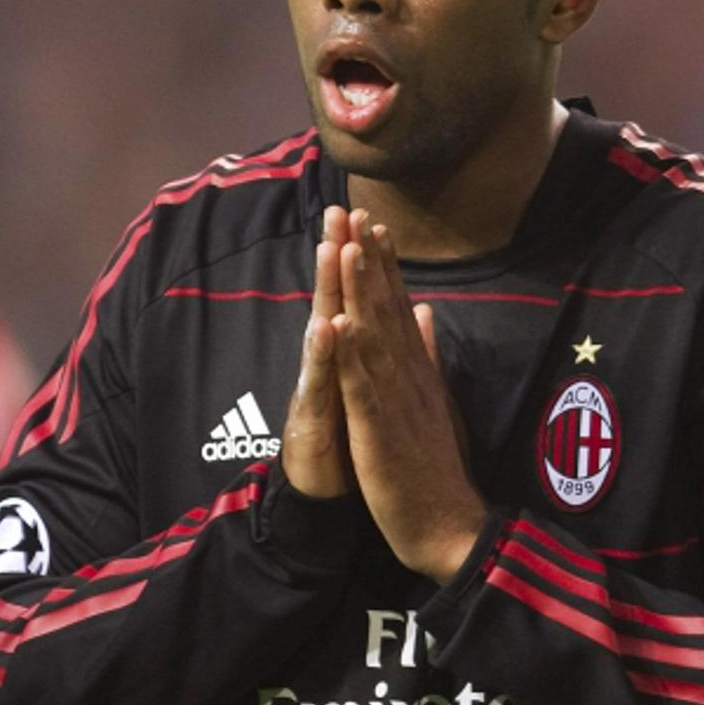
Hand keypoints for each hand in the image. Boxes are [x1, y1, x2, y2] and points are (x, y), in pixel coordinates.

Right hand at [280, 207, 351, 497]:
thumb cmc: (347, 438)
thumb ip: (377, 348)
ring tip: (331, 249)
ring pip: (321, 330)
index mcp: (349, 355)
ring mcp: (317, 385)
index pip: (357, 298)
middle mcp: (328, 362)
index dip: (363, 259)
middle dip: (336, 254)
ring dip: (326, 290)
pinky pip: (318, 382)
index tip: (370, 215)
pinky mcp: (310, 416)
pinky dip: (323, 355)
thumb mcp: (367, 388)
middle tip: (339, 211)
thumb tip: (392, 314)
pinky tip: (326, 327)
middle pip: (333, 299)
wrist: (325, 494)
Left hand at [332, 210, 485, 582]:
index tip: (372, 224)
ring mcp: (396, 402)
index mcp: (418, 372)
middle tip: (357, 212)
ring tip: (349, 246)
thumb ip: (429, 355)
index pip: (398, 308)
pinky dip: (351, 355)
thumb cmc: (437, 468)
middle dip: (369, 260)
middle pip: (386, 310)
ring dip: (361, 291)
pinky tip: (340, 324)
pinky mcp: (380, 432)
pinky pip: (362, 388)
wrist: (450, 526)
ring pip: (374, 337)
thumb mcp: (436, 402)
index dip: (383, 266)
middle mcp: (409, 377)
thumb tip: (426, 311)